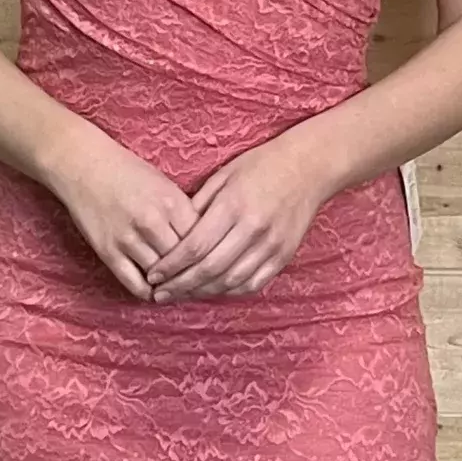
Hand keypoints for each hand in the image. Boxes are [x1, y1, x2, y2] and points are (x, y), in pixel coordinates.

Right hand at [50, 128, 205, 299]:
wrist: (84, 164)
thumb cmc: (128, 173)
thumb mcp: (165, 185)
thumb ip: (184, 214)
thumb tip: (204, 243)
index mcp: (172, 202)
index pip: (202, 241)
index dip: (210, 257)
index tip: (212, 266)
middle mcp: (152, 221)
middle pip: (184, 262)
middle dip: (193, 275)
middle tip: (200, 285)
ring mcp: (128, 238)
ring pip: (161, 275)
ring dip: (171, 286)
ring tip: (178, 290)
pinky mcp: (108, 251)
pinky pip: (134, 283)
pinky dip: (148, 292)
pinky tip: (154, 290)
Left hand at [144, 132, 331, 300]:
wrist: (308, 167)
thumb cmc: (261, 166)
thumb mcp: (224, 175)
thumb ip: (198, 204)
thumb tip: (172, 231)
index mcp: (233, 205)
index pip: (194, 246)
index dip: (170, 265)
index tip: (153, 275)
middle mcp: (252, 228)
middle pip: (209, 269)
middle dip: (180, 285)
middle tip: (160, 294)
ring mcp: (271, 245)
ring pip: (230, 281)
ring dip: (202, 292)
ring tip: (182, 294)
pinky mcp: (284, 255)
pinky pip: (253, 283)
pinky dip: (229, 291)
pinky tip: (213, 290)